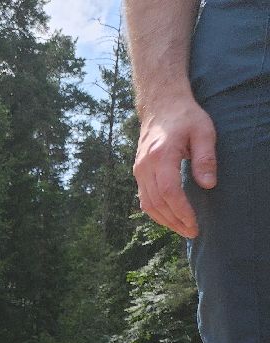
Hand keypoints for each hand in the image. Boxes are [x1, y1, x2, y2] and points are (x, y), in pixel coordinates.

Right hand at [133, 95, 217, 237]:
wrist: (160, 107)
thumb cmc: (185, 117)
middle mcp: (145, 166)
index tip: (194, 223)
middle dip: (175, 221)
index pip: (169, 191)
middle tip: (192, 232)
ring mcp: (139, 171)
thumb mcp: (203, 131)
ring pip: (148, 204)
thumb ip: (205, 158)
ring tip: (182, 229)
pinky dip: (156, 212)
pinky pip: (144, 199)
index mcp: (161, 156)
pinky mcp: (138, 173)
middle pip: (157, 202)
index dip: (181, 211)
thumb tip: (208, 185)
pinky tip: (169, 218)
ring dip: (165, 220)